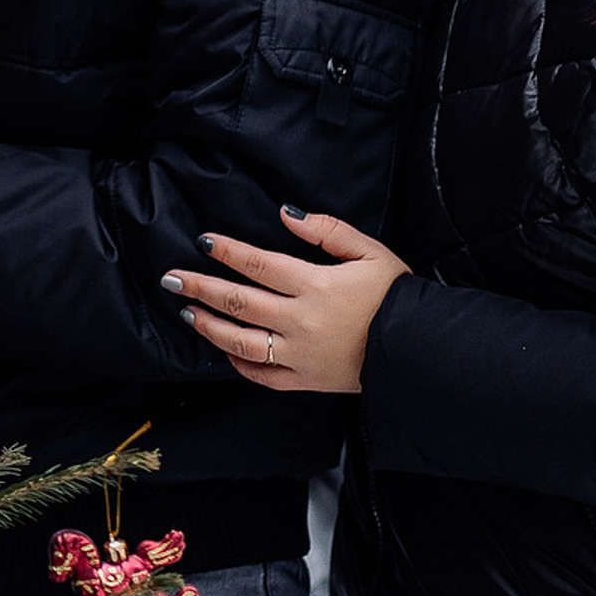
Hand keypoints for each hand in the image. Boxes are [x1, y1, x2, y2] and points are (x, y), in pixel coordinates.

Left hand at [167, 207, 410, 392]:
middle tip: (171, 279)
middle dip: (199, 288)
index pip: (257, 264)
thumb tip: (285, 213)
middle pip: (238, 301)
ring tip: (187, 312)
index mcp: (316, 286)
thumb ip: (327, 231)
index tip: (202, 242)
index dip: (225, 251)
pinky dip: (239, 365)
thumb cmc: (397, 296)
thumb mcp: (370, 252)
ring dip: (209, 326)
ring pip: (241, 342)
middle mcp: (301, 322)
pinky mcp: (307, 381)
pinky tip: (224, 351)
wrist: (424, 348)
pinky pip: (263, 377)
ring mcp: (301, 355)